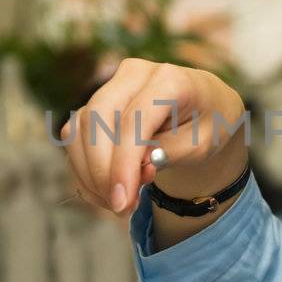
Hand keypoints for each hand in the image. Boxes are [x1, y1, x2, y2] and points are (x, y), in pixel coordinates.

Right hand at [63, 57, 248, 217]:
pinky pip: (74, 137)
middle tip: (122, 207)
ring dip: (91, 174)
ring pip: (79, 129)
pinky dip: (85, 170)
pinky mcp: (95, 103)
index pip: (133, 120)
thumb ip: (170, 153)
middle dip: (102, 171)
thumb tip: (137, 167)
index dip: (123, 163)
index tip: (123, 201)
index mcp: (169, 80)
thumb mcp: (202, 145)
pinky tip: (108, 190)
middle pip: (96, 119)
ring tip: (121, 201)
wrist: (205, 106)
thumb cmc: (208, 124)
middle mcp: (135, 73)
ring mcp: (111, 85)